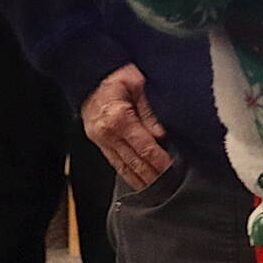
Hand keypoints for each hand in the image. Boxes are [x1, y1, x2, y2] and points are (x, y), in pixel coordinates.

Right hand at [81, 63, 170, 188]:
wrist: (90, 73)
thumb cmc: (114, 75)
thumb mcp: (137, 83)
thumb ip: (149, 111)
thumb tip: (160, 134)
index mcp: (117, 117)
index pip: (143, 147)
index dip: (159, 161)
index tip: (172, 169)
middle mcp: (106, 132)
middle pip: (134, 162)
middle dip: (153, 175)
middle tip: (170, 185)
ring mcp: (100, 139)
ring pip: (123, 167)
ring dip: (140, 180)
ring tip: (157, 189)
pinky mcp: (98, 142)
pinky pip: (115, 163)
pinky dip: (128, 175)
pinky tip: (139, 181)